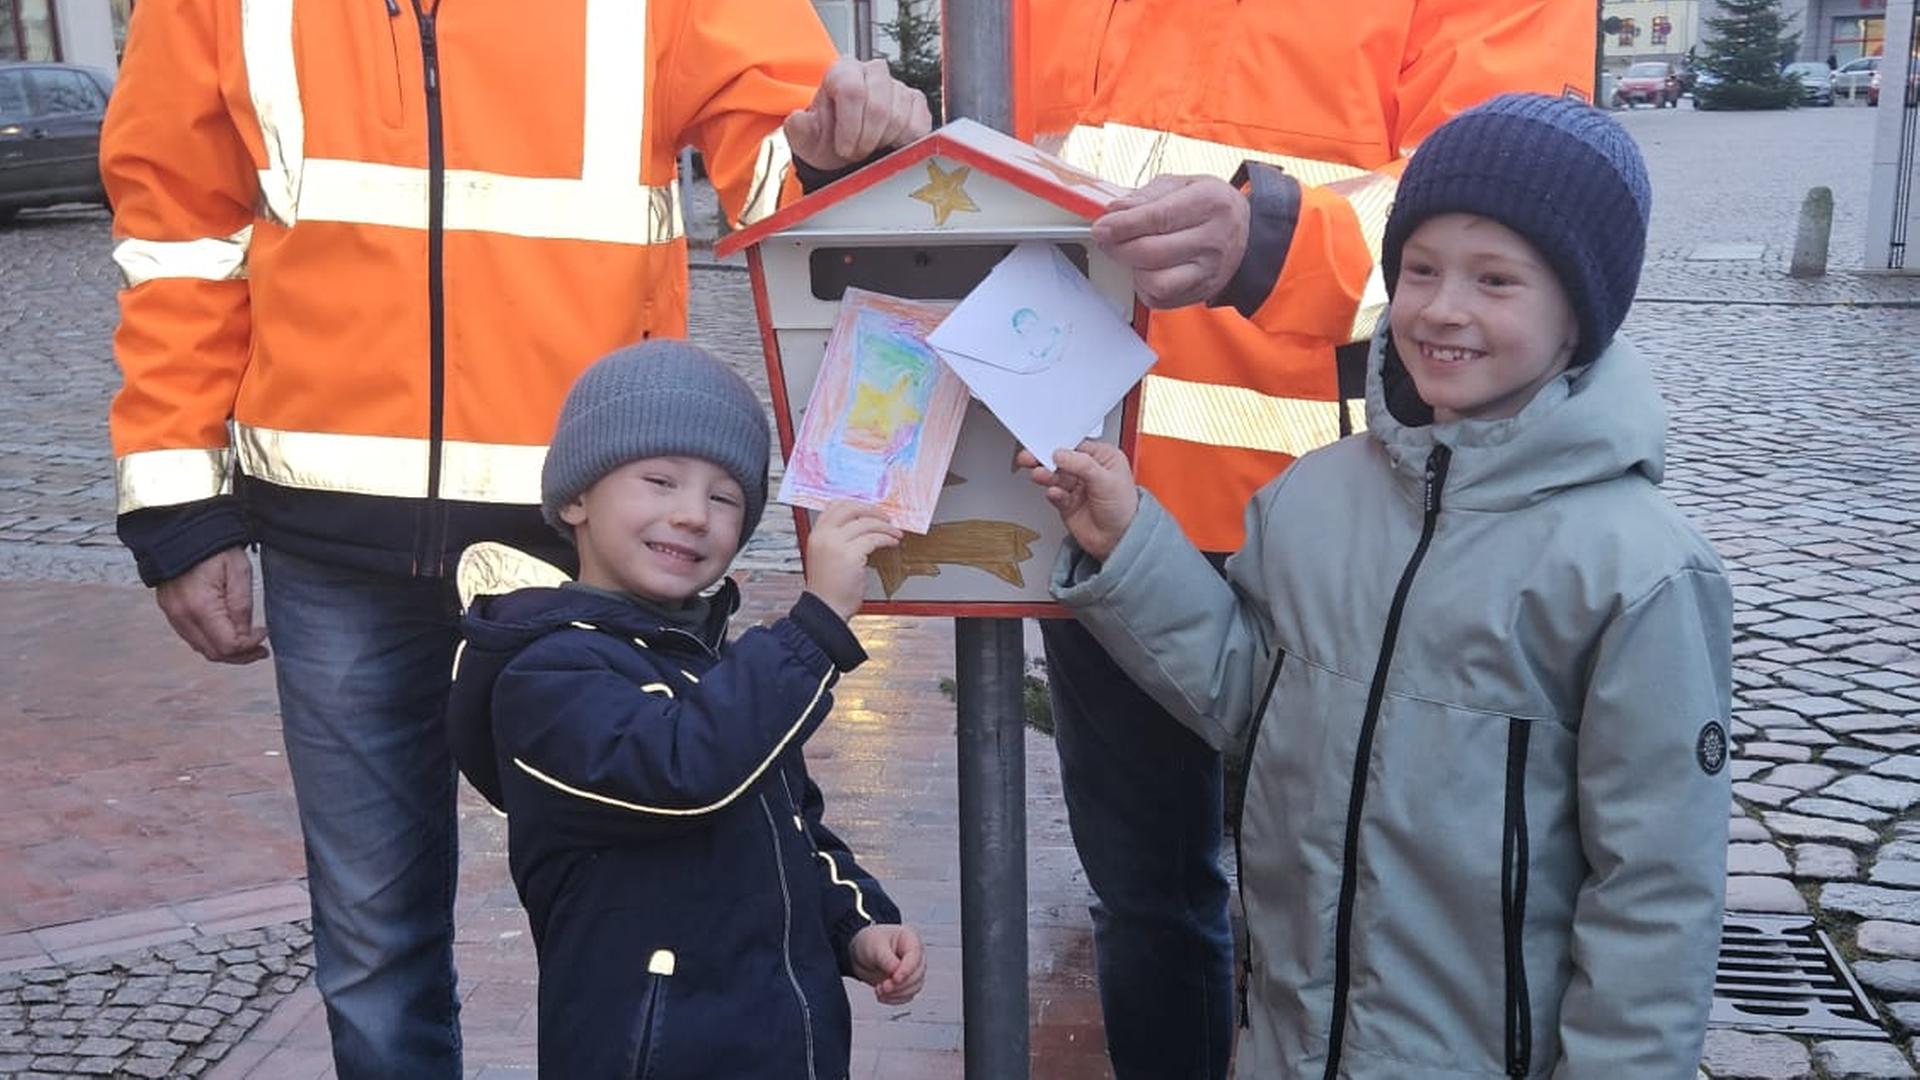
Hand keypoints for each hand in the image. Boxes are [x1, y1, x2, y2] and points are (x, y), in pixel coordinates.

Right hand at [154, 546, 268, 663]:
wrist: (182, 530)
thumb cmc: (213, 547)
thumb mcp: (238, 571)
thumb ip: (242, 605)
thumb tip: (245, 634)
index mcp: (200, 607)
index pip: (227, 646)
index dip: (249, 646)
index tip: (264, 634)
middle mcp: (182, 616)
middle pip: (214, 653)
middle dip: (241, 655)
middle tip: (261, 648)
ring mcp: (172, 615)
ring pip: (202, 648)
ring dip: (227, 650)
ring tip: (249, 643)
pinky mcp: (170, 611)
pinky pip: (191, 636)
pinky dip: (211, 640)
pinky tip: (228, 633)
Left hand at [784, 57, 932, 171]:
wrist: (846, 154)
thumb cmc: (826, 141)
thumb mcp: (806, 139)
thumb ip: (799, 129)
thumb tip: (799, 119)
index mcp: (843, 71)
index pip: (852, 90)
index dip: (849, 126)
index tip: (843, 148)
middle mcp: (872, 71)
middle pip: (878, 106)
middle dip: (866, 139)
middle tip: (856, 154)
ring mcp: (898, 86)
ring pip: (899, 118)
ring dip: (883, 144)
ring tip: (870, 149)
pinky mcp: (917, 103)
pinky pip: (918, 126)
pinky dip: (903, 144)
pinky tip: (889, 147)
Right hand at [805, 500, 902, 619]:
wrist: (826, 610)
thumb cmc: (829, 590)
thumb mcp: (825, 558)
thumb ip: (837, 541)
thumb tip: (861, 528)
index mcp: (816, 535)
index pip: (835, 506)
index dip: (856, 505)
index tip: (870, 510)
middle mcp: (824, 536)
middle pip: (851, 508)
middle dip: (872, 510)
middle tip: (886, 517)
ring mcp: (836, 544)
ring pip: (866, 523)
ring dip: (885, 526)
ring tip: (894, 533)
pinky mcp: (851, 555)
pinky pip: (874, 538)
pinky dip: (887, 538)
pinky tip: (892, 542)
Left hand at [849, 923, 925, 1005]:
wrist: (860, 954)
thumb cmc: (870, 942)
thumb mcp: (874, 946)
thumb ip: (885, 958)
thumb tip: (895, 969)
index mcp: (910, 939)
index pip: (915, 956)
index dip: (907, 970)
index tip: (895, 979)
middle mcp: (914, 955)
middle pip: (917, 974)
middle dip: (900, 984)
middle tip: (883, 987)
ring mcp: (911, 971)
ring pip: (915, 987)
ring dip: (897, 993)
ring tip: (880, 991)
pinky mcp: (906, 984)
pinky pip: (907, 996)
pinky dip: (895, 999)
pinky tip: (883, 996)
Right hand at [1016, 441, 1138, 561]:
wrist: (1118, 542)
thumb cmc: (1124, 510)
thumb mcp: (1106, 481)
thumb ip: (1082, 465)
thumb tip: (1061, 454)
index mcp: (1103, 458)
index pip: (1077, 445)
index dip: (1061, 445)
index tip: (1046, 445)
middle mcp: (1089, 471)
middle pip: (1061, 459)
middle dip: (1046, 458)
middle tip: (1030, 457)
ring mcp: (1077, 487)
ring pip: (1055, 475)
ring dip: (1046, 474)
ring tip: (1039, 474)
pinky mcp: (1067, 503)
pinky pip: (1055, 493)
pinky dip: (1052, 492)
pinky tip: (1054, 493)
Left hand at [1092, 174, 1249, 308]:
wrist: (1248, 235)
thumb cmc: (1211, 207)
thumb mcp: (1184, 185)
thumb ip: (1147, 195)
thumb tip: (1116, 210)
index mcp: (1210, 203)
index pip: (1158, 217)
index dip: (1123, 225)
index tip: (1102, 227)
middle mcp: (1213, 239)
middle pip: (1152, 252)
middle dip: (1119, 247)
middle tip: (1108, 239)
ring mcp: (1208, 271)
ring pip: (1156, 282)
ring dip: (1133, 269)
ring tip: (1131, 254)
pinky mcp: (1200, 292)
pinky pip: (1160, 299)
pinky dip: (1144, 286)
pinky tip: (1147, 269)